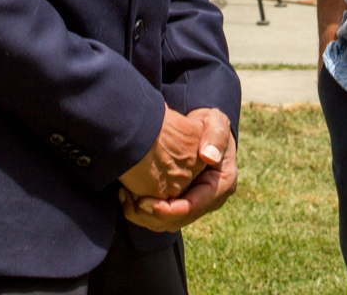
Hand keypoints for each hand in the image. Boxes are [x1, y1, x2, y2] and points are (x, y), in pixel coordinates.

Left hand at [120, 109, 236, 232]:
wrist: (203, 127)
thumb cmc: (210, 124)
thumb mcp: (217, 124)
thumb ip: (216, 136)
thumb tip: (209, 157)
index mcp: (221, 185)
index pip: (191, 208)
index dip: (167, 210)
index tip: (145, 202)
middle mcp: (209, 200)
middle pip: (176, 221)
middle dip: (150, 216)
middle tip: (129, 200)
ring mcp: (194, 202)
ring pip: (166, 223)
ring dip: (143, 216)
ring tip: (125, 197)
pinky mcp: (181, 200)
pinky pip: (162, 215)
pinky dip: (144, 210)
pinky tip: (128, 195)